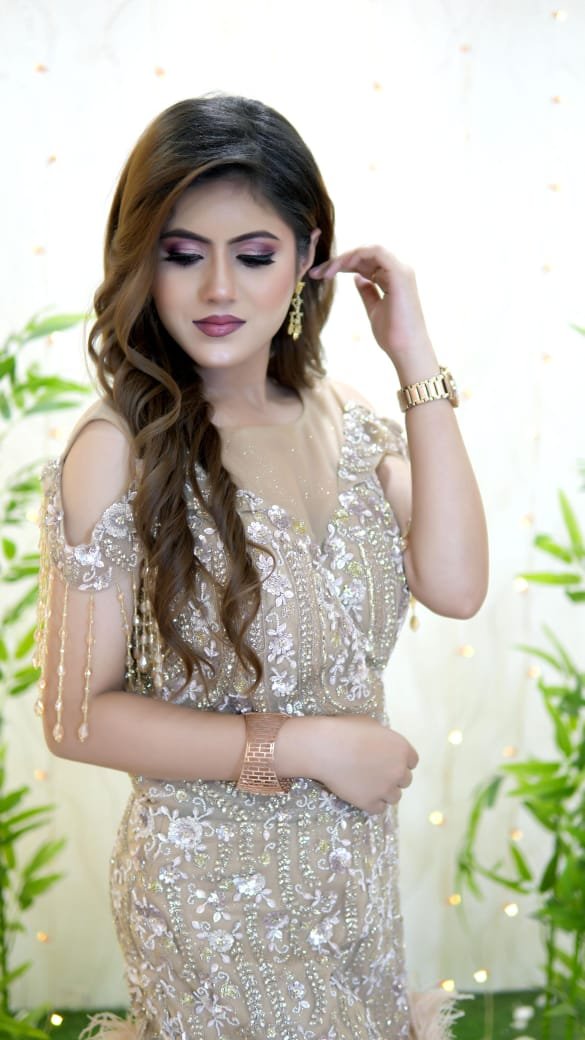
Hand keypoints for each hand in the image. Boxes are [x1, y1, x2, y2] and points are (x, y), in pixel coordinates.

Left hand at [309, 246, 437, 382]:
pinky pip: (376, 252)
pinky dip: (358, 255)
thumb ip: (367, 291)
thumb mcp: (374, 309)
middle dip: (339, 260)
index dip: (342, 265)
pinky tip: (341, 267)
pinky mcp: (400, 273)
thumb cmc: (393, 334)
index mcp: (393, 278)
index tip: (320, 275)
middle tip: (317, 272)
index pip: (365, 263)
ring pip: (369, 250)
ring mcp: (401, 270)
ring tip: (327, 271)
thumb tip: (357, 278)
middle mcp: (399, 270)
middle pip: (365, 254)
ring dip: (346, 257)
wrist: (406, 349)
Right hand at [311, 715, 418, 814]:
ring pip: (394, 797)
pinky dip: (372, 802)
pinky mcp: (370, 803)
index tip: (387, 760)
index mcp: (402, 749)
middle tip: (375, 772)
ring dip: (384, 791)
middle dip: (393, 776)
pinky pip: (379, 808)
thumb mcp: (371, 725)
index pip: (412, 762)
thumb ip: (384, 739)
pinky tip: (361, 793)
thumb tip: (383, 745)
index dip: (399, 761)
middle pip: (405, 780)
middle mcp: (399, 771)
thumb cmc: (346, 730)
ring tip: (367, 784)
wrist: (326, 748)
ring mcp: (385, 789)